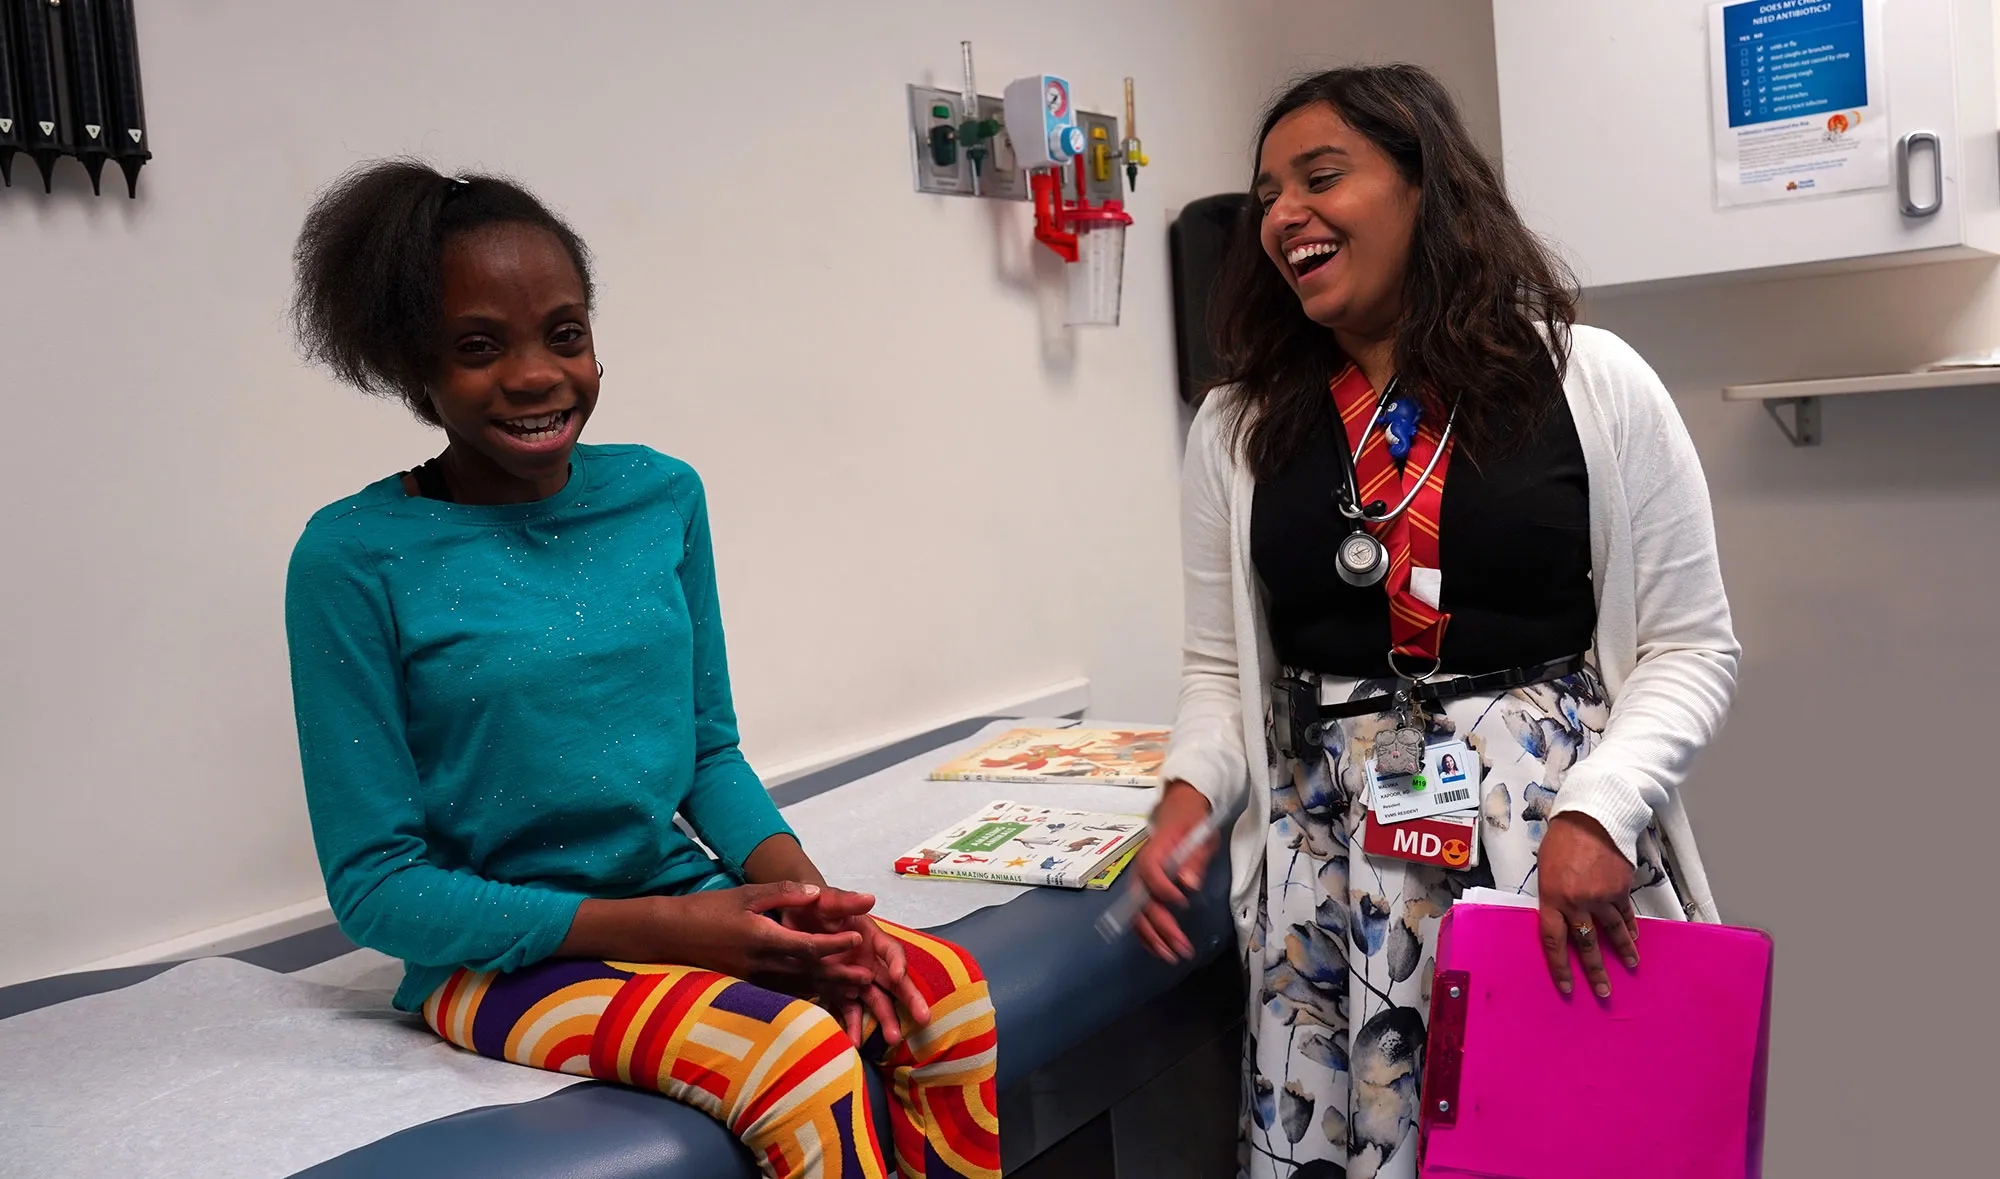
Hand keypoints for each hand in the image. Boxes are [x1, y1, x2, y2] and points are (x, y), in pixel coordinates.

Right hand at [659, 883, 869, 991]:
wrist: (672, 935)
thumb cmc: (709, 909)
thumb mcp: (747, 893)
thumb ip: (784, 893)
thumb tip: (817, 892)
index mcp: (763, 938)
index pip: (809, 945)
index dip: (836, 944)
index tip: (858, 939)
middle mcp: (761, 964)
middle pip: (810, 973)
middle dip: (841, 975)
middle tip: (868, 977)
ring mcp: (753, 980)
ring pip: (799, 987)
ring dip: (828, 988)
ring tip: (853, 989)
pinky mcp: (746, 987)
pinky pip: (782, 994)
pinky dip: (805, 994)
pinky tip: (820, 993)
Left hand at [782, 886, 930, 1045]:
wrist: (790, 919)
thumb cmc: (814, 906)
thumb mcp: (826, 900)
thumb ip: (845, 901)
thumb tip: (870, 898)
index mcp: (871, 937)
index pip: (892, 951)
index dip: (898, 963)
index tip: (899, 976)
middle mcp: (868, 960)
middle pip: (894, 981)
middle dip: (909, 999)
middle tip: (923, 1018)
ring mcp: (854, 978)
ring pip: (875, 1000)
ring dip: (885, 1019)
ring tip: (892, 1039)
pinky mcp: (837, 991)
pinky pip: (847, 1010)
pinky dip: (851, 1026)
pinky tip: (853, 1042)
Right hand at [1131, 781, 1215, 962]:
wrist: (1179, 810)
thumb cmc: (1192, 821)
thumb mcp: (1201, 833)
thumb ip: (1194, 859)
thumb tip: (1189, 884)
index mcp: (1155, 849)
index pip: (1150, 870)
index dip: (1162, 888)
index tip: (1182, 903)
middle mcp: (1141, 868)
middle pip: (1143, 900)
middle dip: (1160, 927)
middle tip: (1181, 947)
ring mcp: (1141, 881)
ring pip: (1138, 913)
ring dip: (1153, 937)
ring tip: (1171, 956)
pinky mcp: (1145, 891)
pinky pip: (1139, 915)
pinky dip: (1148, 935)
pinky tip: (1160, 949)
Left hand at [1537, 813, 1640, 997]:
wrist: (1592, 817)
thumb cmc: (1561, 841)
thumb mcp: (1546, 870)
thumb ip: (1553, 897)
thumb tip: (1562, 918)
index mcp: (1552, 899)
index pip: (1553, 941)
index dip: (1560, 967)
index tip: (1567, 987)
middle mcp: (1577, 903)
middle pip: (1586, 944)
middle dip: (1595, 971)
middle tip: (1603, 992)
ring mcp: (1601, 897)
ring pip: (1612, 932)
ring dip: (1622, 951)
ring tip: (1631, 966)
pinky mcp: (1620, 889)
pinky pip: (1625, 914)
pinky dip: (1630, 928)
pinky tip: (1635, 939)